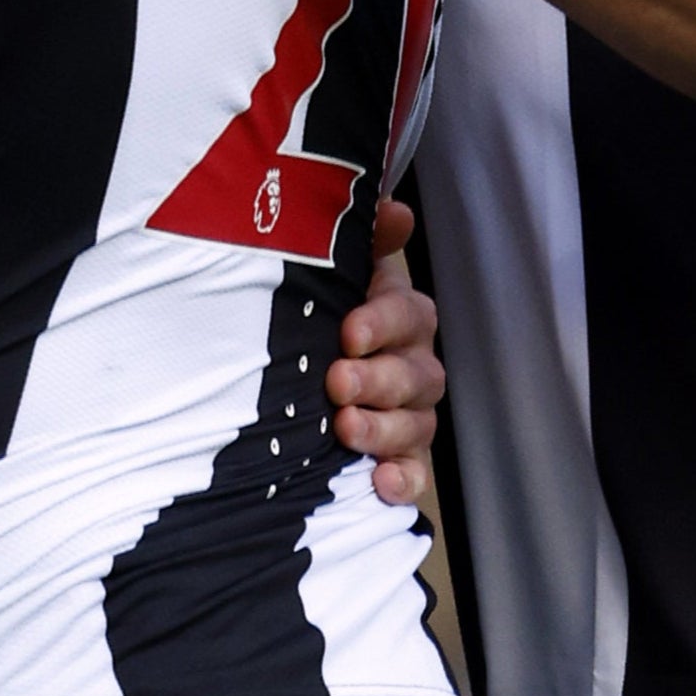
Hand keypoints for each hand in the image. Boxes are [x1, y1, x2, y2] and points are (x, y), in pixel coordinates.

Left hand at [332, 196, 443, 506]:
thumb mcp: (326, 272)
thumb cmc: (310, 312)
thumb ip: (362, 242)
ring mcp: (407, 415)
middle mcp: (411, 365)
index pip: (410, 315)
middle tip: (337, 381)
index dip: (385, 321)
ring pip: (417, 425)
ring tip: (345, 428)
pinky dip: (402, 480)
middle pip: (417, 374)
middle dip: (378, 379)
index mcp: (399, 317)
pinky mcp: (395, 458)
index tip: (349, 331)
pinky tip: (382, 484)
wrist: (279, 369)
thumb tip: (395, 211)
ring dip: (383, 428)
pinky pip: (413, 472)